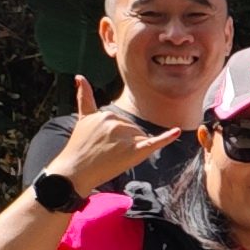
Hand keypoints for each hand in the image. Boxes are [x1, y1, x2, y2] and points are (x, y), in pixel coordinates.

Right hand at [50, 77, 184, 197]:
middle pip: (132, 130)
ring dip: (131, 148)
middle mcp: (114, 122)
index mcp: (105, 114)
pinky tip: (176, 131)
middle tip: (106, 154)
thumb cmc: (78, 149)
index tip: (102, 144)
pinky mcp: (133, 150)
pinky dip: (167, 138)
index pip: (120, 122)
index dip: (114, 135)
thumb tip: (81, 77)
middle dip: (124, 142)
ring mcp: (123, 136)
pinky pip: (154, 142)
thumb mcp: (82, 120)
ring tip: (111, 157)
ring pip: (139, 138)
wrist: (73, 172)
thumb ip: (84, 98)